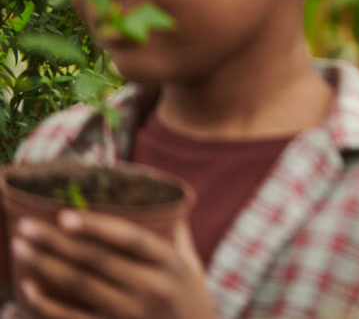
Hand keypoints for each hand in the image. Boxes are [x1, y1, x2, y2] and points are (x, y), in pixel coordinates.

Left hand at [11, 210, 214, 318]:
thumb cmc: (190, 299)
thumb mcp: (191, 265)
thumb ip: (174, 234)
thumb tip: (158, 199)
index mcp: (171, 264)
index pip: (130, 239)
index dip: (97, 227)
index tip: (65, 215)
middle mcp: (151, 287)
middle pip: (96, 260)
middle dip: (56, 241)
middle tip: (25, 226)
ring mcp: (130, 313)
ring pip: (79, 285)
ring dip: (45, 264)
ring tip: (20, 247)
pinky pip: (72, 317)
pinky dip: (46, 304)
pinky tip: (27, 287)